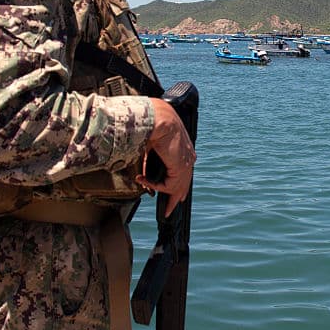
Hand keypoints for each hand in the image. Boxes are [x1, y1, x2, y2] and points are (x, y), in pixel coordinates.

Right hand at [137, 98, 195, 216]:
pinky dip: (154, 185)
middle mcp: (188, 157)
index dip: (178, 186)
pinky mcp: (181, 167)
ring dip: (166, 198)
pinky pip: (168, 185)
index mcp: (184, 150)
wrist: (157, 118)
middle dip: (175, 199)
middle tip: (168, 211)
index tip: (175, 196)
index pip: (183, 173)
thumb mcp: (150, 147)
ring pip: (177, 188)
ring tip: (159, 206)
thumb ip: (149, 163)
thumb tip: (142, 177)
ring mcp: (186, 163)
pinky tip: (143, 180)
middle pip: (183, 184)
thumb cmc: (153, 126)